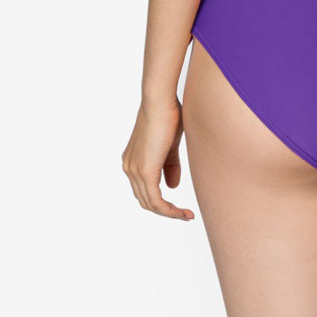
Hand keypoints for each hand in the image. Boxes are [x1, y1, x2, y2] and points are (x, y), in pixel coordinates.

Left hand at [121, 98, 194, 220]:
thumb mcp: (170, 145)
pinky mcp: (145, 171)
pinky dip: (169, 210)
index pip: (144, 189)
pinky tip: (183, 213)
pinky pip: (156, 201)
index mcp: (132, 160)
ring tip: (187, 216)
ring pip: (150, 203)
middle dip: (166, 210)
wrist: (160, 100)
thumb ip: (169, 166)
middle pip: (145, 200)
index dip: (161, 200)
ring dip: (170, 213)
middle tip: (185, 215)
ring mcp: (134, 170)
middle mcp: (129, 167)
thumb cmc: (167, 114)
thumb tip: (172, 187)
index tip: (180, 206)